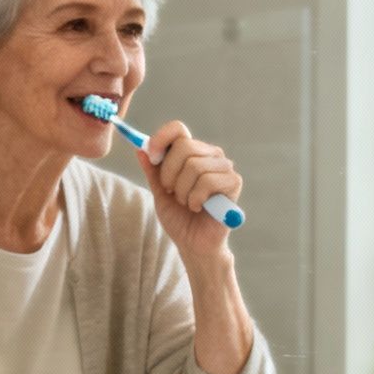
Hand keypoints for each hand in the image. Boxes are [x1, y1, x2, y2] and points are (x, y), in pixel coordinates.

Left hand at [136, 120, 240, 260]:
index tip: (152, 157)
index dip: (161, 139)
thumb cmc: (179, 218)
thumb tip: (140, 147)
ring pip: (195, 166)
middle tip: (171, 191)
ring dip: (183, 191)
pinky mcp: (234, 182)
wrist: (194, 244)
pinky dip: (196, 198)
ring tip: (187, 203)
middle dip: (169, 174)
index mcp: (192, 152)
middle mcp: (210, 155)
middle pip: (184, 146)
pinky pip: (208, 181)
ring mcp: (224, 167)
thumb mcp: (159, 192)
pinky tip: (199, 207)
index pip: (178, 129)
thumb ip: (152, 170)